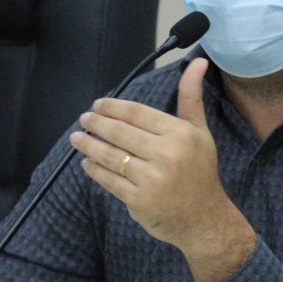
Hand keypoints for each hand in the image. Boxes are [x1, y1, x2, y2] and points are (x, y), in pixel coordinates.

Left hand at [69, 58, 255, 281]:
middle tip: (85, 119)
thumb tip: (198, 62)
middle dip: (97, 123)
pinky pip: (110, 181)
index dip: (113, 107)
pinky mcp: (139, 201)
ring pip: (110, 156)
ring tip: (77, 138)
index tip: (98, 105)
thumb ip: (191, 97)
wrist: (205, 219)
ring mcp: (152, 179)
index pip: (137, 113)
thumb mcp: (199, 132)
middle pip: (120, 132)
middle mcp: (166, 154)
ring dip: (89, 145)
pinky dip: (95, 171)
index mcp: (180, 134)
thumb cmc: (200, 172)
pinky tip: (87, 163)